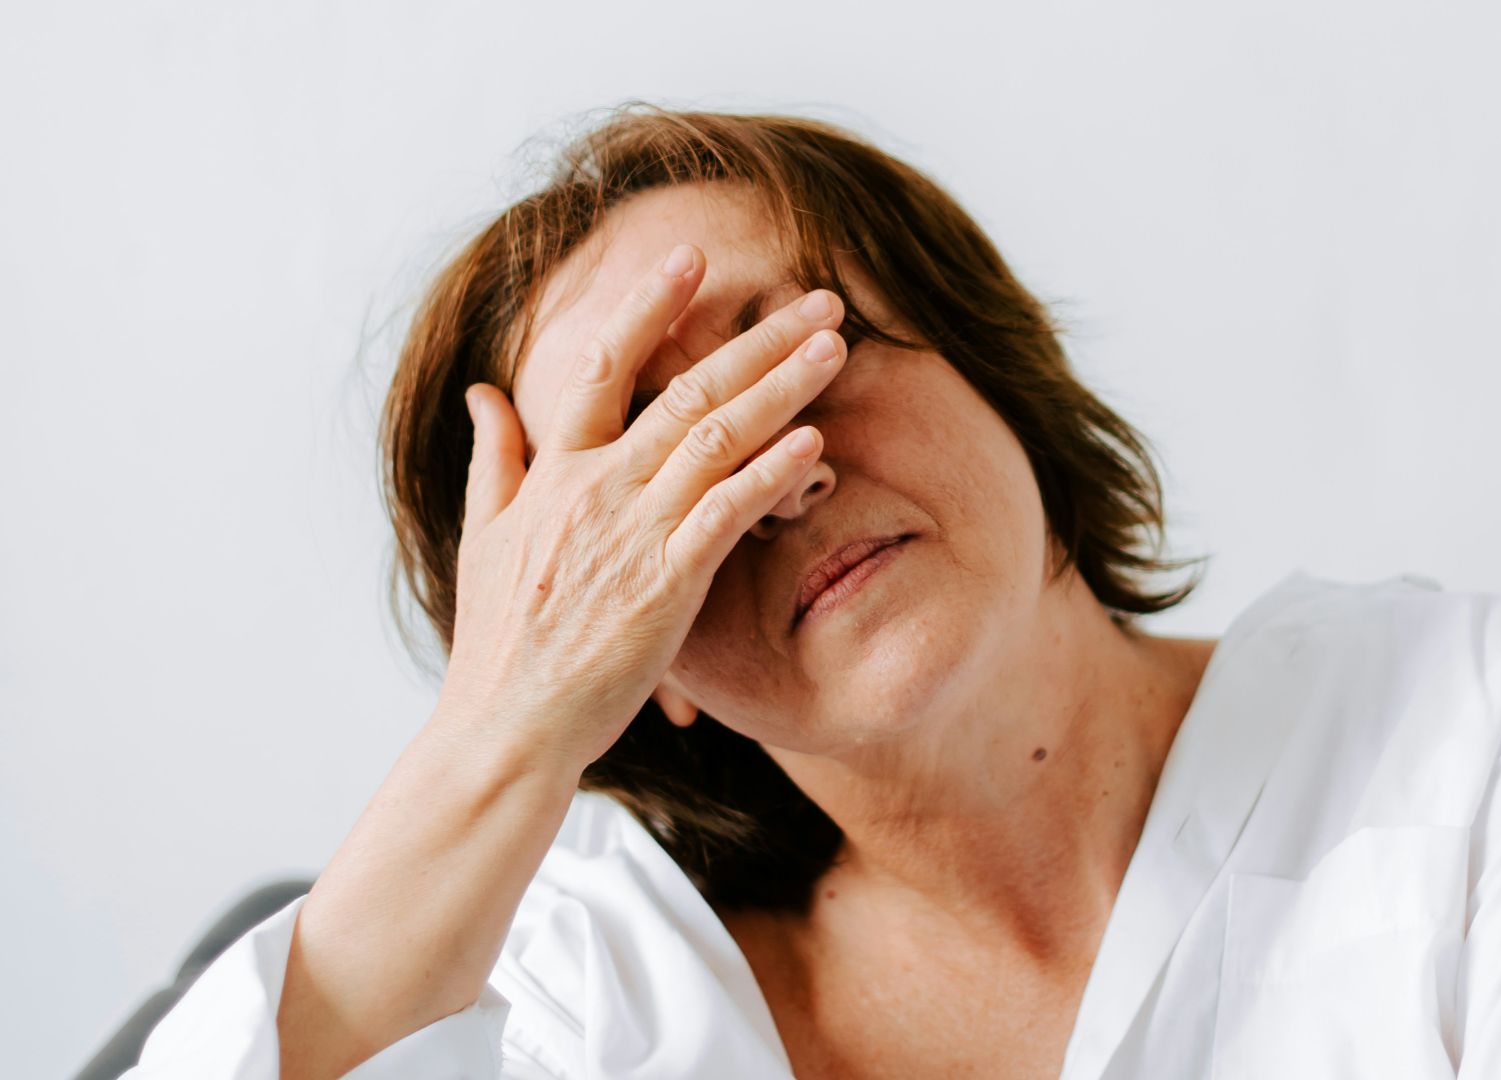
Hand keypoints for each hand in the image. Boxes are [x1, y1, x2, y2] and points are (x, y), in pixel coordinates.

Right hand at [438, 242, 844, 773]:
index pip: (603, 364)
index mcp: (555, 471)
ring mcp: (633, 533)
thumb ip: (493, 457)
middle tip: (820, 297)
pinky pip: (726, 513)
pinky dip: (769, 471)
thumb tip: (483, 390)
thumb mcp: (482, 536)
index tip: (694, 257)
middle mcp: (597, 488)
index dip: (649, 306)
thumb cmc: (498, 640)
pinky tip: (813, 439)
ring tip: (835, 346)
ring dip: (781, 385)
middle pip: (686, 389)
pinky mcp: (665, 585)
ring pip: (717, 437)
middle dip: (757, 337)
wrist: (507, 727)